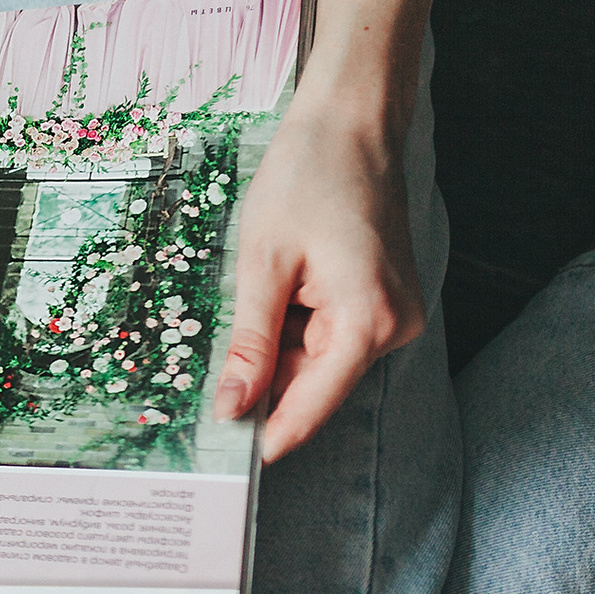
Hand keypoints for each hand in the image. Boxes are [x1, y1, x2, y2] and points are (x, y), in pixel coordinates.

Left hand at [213, 91, 425, 461]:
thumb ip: (250, 343)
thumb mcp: (262, 264)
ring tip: (243, 307)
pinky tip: (268, 299)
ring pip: (315, 363)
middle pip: (312, 386)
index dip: (268, 438)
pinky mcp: (379, 302)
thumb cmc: (307, 178)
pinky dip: (289, 332)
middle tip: (200, 397)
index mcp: (369, 321)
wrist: (351, 124)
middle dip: (261, 389)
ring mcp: (391, 315)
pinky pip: (325, 338)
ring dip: (272, 354)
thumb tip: (233, 408)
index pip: (312, 405)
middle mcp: (393, 326)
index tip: (228, 469)